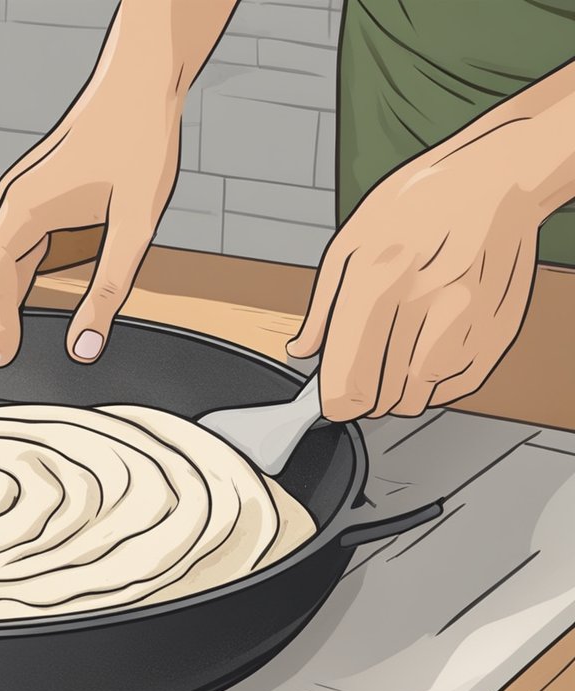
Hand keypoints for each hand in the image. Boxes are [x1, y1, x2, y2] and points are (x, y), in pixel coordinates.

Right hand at [0, 93, 181, 366]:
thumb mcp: (135, 227)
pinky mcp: (36, 190)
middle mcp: (13, 199)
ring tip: (17, 334)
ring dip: (5, 294)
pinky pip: (15, 240)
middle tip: (8, 356)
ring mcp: (21, 192)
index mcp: (25, 208)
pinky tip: (33, 293)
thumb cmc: (139, 141)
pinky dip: (18, 272)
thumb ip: (109, 290)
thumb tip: (87, 344)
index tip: (3, 358)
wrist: (143, 81)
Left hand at [286, 141, 541, 420]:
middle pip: (381, 399)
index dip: (335, 402)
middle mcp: (425, 307)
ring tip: (396, 355)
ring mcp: (467, 323)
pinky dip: (437, 382)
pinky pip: (457, 387)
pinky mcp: (499, 332)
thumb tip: (301, 351)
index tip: (332, 401)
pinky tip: (429, 349)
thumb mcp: (351, 241)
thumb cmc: (419, 202)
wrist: (495, 178)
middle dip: (364, 396)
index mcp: (378, 284)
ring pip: (419, 399)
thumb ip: (323, 308)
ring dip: (400, 390)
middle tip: (362, 372)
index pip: (350, 383)